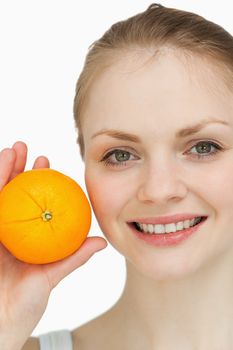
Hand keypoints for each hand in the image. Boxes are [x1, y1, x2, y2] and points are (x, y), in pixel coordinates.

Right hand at [0, 141, 106, 349]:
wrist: (3, 322)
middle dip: (18, 168)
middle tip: (26, 148)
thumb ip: (74, 257)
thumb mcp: (52, 275)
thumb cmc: (26, 302)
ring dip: (2, 169)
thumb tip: (101, 241)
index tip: (47, 163)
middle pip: (12, 192)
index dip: (39, 181)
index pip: (32, 201)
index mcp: (26, 235)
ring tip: (13, 149)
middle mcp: (8, 229)